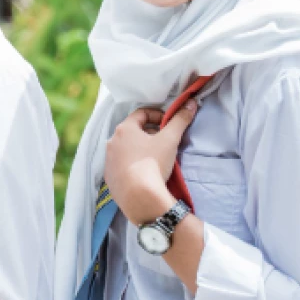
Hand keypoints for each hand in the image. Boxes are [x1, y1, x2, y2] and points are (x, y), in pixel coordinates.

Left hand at [104, 99, 197, 224]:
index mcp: (124, 129)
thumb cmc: (153, 163)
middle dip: (149, 133)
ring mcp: (108, 160)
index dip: (157, 115)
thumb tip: (191, 104)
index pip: (141, 113)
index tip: (168, 124)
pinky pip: (122, 165)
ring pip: (126, 149)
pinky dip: (132, 164)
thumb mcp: (170, 139)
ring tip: (156, 158)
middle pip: (133, 131)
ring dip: (140, 149)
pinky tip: (144, 173)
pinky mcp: (109, 177)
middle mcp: (112, 142)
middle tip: (164, 142)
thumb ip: (180, 120)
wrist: (139, 196)